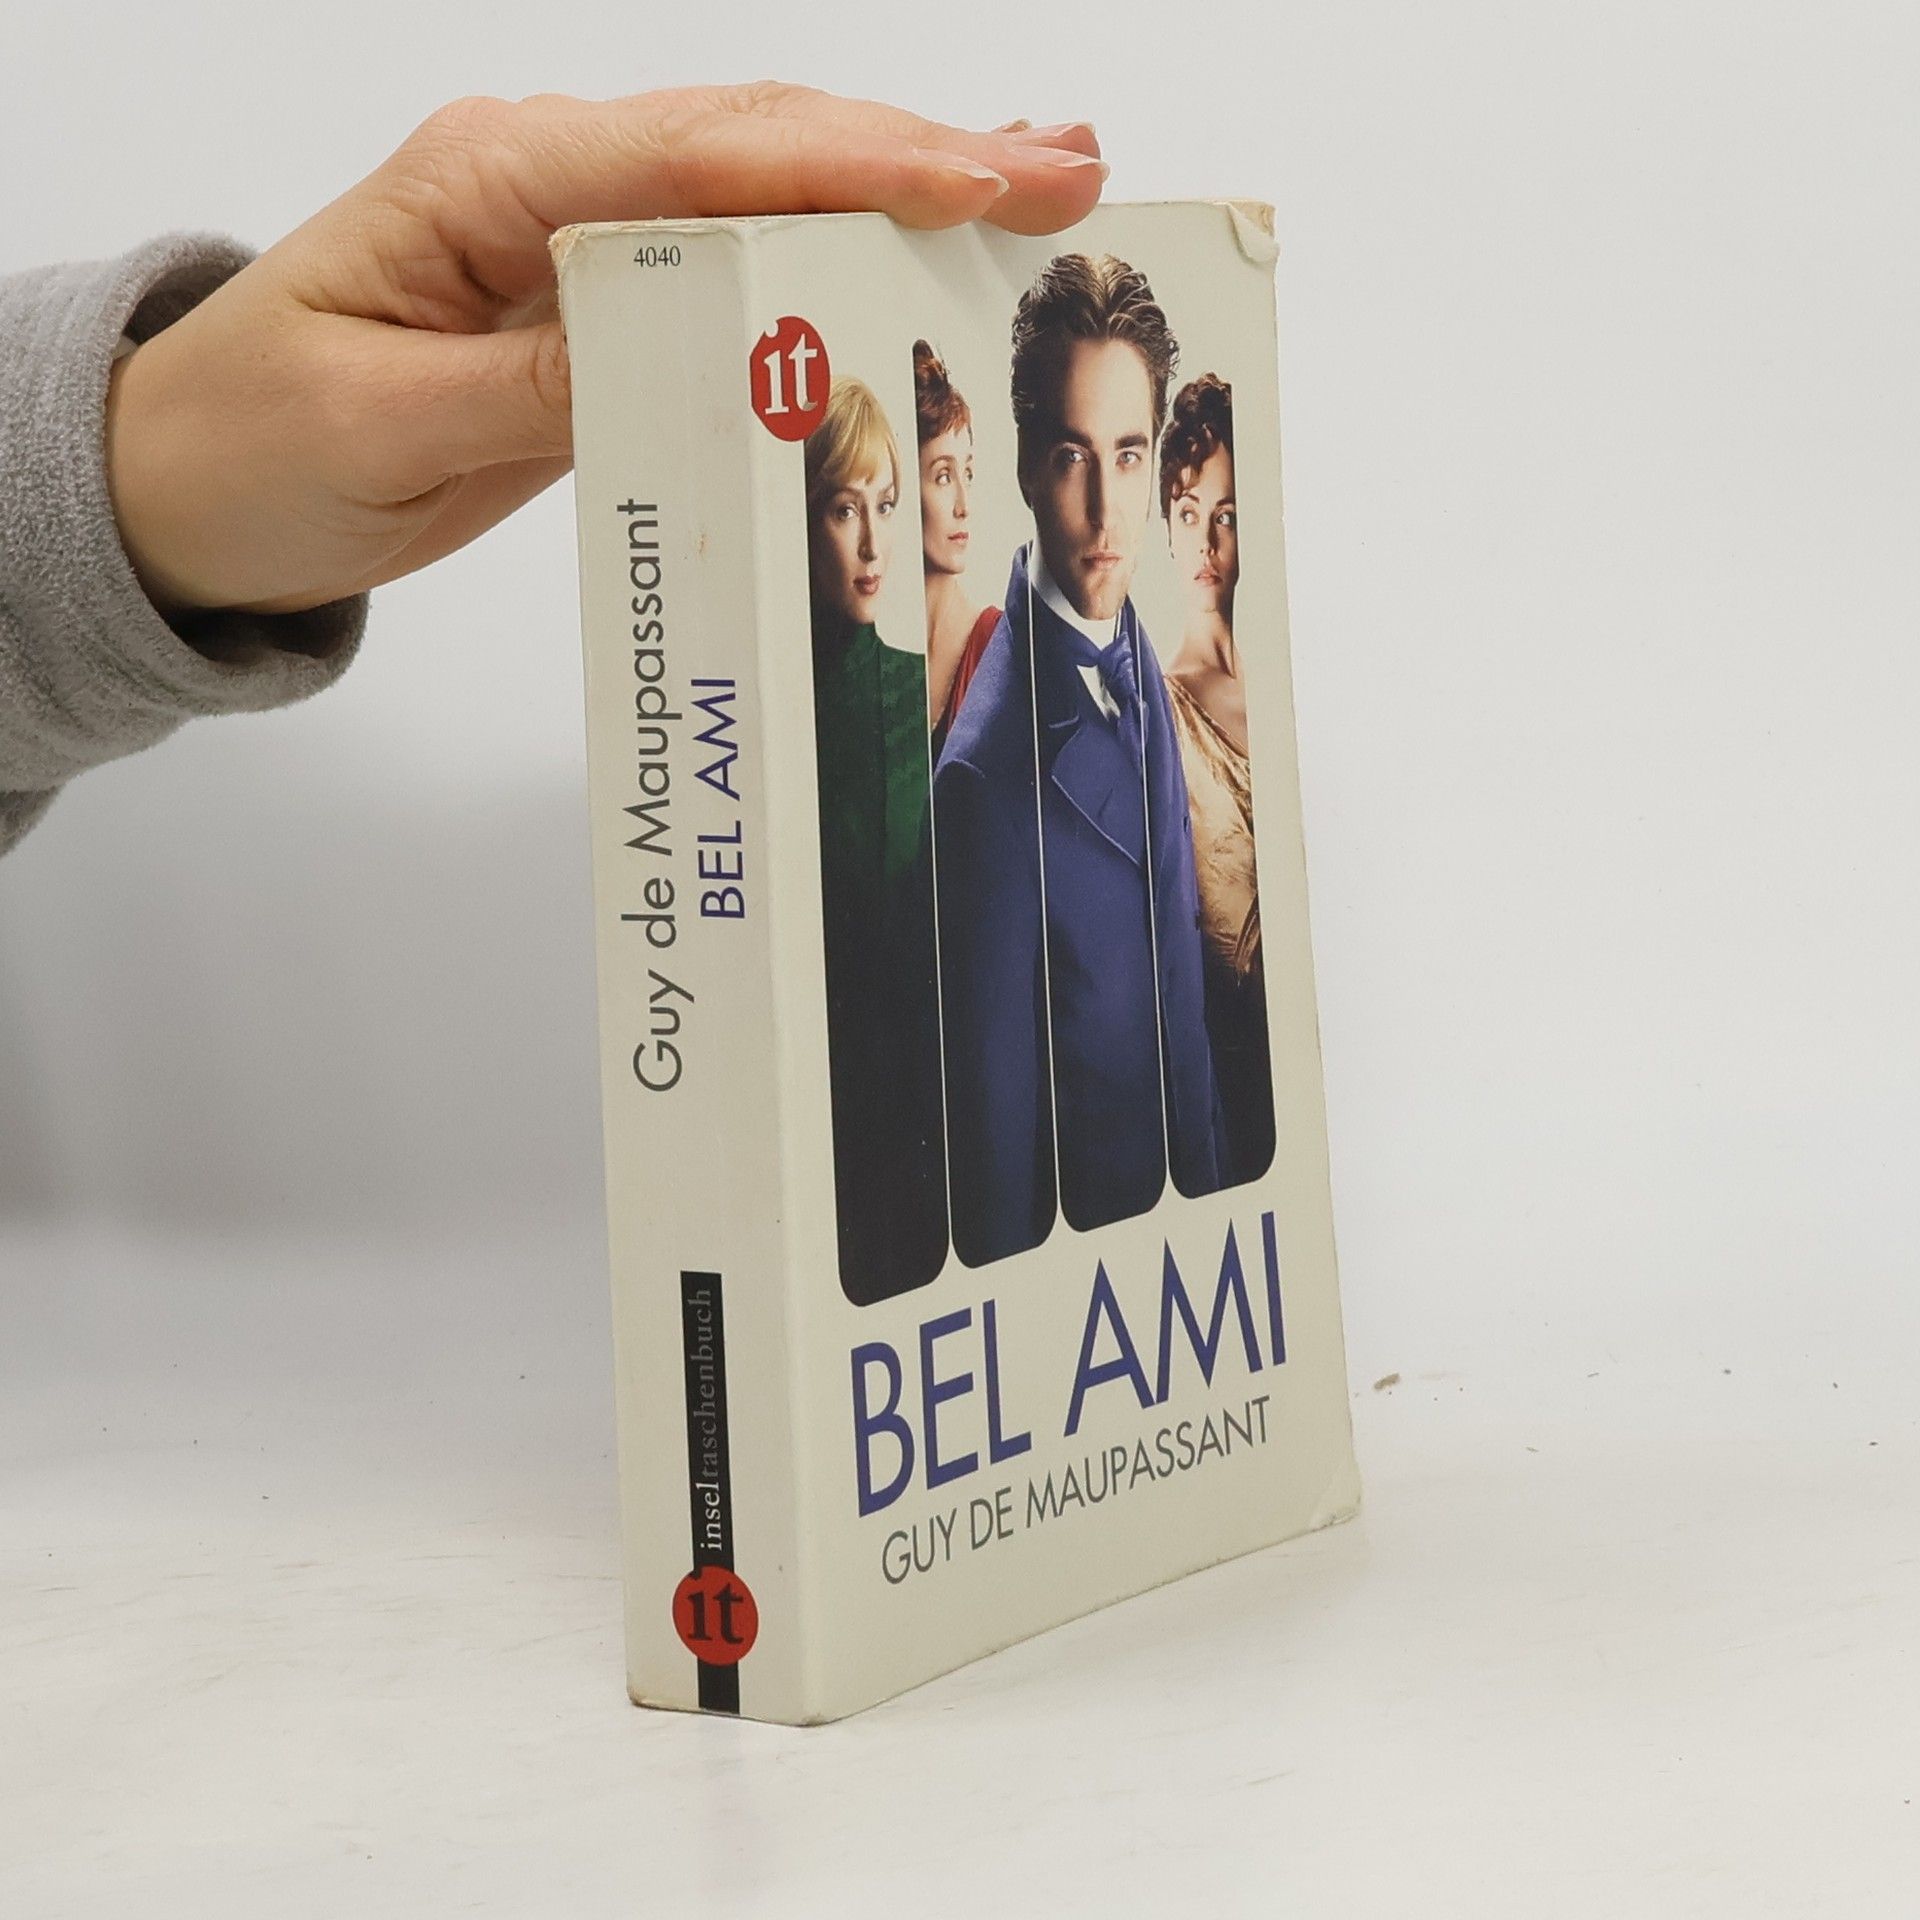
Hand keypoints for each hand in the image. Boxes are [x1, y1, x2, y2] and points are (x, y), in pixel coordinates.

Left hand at [104, 85, 1106, 616]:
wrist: (194, 479)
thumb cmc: (256, 441)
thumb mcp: (385, 424)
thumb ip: (534, 382)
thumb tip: (688, 350)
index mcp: (491, 182)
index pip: (697, 157)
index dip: (846, 165)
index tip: (974, 183)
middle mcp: (547, 186)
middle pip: (758, 144)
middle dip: (918, 152)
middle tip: (1065, 168)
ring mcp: (578, 239)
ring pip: (763, 190)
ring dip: (899, 186)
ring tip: (1035, 186)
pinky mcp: (596, 304)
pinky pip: (735, 266)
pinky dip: (836, 255)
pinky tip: (913, 257)